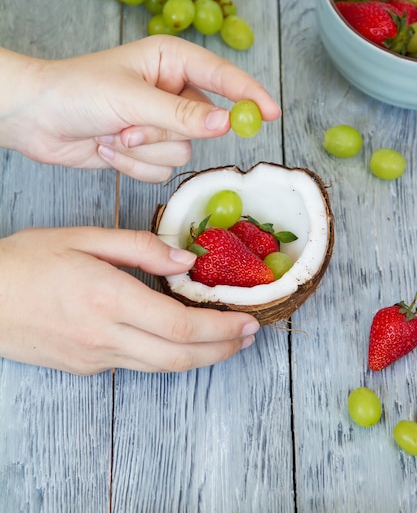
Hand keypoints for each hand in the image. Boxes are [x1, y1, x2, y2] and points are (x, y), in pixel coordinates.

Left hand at [0, 36, 279, 181]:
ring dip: (144, 150)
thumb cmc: (77, 91)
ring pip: (181, 152)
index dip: (249, 95)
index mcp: (171, 60)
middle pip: (202, 125)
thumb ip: (182, 115)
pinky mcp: (146, 150)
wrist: (36, 119)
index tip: (271, 114)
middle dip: (162, 132)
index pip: (223, 77)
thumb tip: (227, 123)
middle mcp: (172, 91)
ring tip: (113, 134)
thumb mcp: (132, 99)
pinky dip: (133, 166)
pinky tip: (108, 148)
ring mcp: (159, 123)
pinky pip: (161, 170)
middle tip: (130, 125)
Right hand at [0, 227, 259, 373]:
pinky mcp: (85, 367)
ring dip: (202, 357)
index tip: (247, 320)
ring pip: (162, 367)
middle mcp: (105, 336)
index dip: (220, 328)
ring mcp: (95, 357)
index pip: (180, 325)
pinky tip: (179, 340)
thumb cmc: (28, 261)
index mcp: (107, 298)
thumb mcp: (83, 237)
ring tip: (227, 342)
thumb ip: (140, 247)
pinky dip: (168, 356)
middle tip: (250, 335)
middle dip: (222, 349)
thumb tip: (185, 261)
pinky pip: (137, 364)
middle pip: (179, 356)